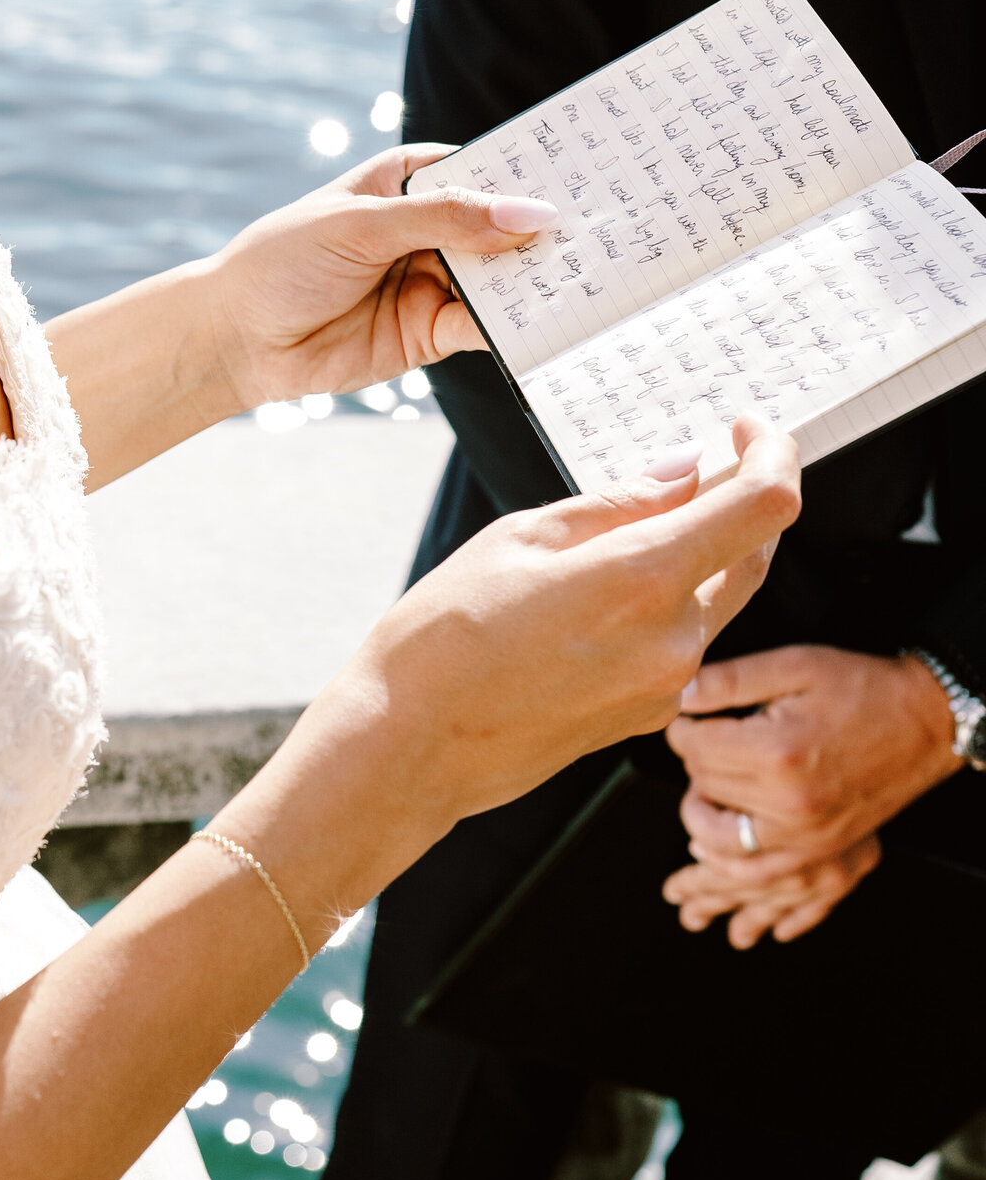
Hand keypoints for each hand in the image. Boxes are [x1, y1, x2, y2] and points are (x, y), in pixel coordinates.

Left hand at [208, 144, 557, 410]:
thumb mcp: (364, 224)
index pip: (484, 170)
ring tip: (592, 275)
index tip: (587, 173)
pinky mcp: (431, 334)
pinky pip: (482, 327)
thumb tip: (529, 215)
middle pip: (501, 227)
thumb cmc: (284, 261)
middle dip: (545, 231)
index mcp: (409, 182)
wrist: (238, 339)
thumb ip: (447, 220)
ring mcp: (433, 282)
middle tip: (607, 230)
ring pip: (499, 279)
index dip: (529, 174)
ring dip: (537, 281)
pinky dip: (513, 327)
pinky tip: (547, 322)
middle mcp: (428, 230)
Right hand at [240, 419, 799, 889]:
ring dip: (699, 554)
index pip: (764, 505)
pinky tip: (610, 591)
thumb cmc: (442, 640)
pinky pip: (681, 643)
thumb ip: (619, 503)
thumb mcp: (521, 538)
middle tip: (709, 464)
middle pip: (754, 553)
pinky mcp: (645, 716)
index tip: (747, 431)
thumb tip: (684, 472)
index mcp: (643, 581)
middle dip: (744, 500)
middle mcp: (672, 640)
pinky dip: (668, 603)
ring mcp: (664, 687)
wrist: (407, 747)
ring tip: (634, 528)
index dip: (772, 454)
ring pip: (715, 599)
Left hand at [661, 645, 960, 945]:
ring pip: (728, 860)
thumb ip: (730, 680)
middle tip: (700, 759)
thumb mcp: (794, 665)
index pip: (696, 753)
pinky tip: (735, 900)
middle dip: (692, 780)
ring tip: (687, 850)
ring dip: (701, 853)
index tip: (686, 724)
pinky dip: (754, 901)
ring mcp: (810, 839)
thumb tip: (678, 697)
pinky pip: (781, 894)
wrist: (926, 720)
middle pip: (705, 802)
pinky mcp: (829, 855)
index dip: (682, 733)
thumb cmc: (862, 689)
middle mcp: (790, 806)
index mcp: (777, 754)